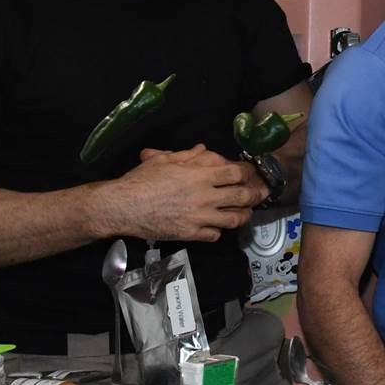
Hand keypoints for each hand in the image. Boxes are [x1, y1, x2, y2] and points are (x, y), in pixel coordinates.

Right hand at [99, 144, 263, 240]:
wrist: (123, 207)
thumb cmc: (141, 180)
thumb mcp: (164, 160)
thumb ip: (188, 155)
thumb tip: (204, 150)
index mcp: (199, 175)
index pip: (236, 173)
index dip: (247, 173)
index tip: (251, 173)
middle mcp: (205, 196)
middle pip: (242, 196)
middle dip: (255, 195)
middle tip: (261, 194)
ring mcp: (200, 217)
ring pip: (234, 219)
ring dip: (243, 215)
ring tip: (246, 212)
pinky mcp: (191, 234)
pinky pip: (215, 234)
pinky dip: (219, 230)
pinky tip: (218, 226)